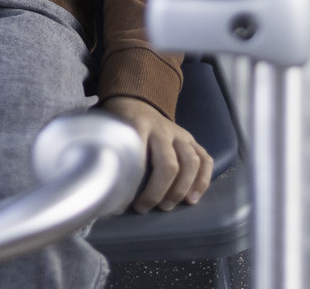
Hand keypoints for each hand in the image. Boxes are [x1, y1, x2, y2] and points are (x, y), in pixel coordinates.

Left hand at [101, 96, 212, 212]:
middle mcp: (161, 129)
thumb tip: (104, 194)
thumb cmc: (120, 123)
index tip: (120, 203)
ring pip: (191, 163)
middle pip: (168, 164)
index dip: (132, 183)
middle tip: (143, 208)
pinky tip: (192, 199)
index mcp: (136, 124)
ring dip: (181, 189)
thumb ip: (109, 153)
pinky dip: (202, 181)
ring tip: (167, 207)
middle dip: (157, 191)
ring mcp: (179, 133)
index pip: (139, 155)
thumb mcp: (109, 131)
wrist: (135, 101)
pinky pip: (205, 159)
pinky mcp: (191, 139)